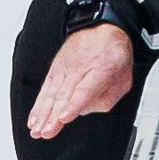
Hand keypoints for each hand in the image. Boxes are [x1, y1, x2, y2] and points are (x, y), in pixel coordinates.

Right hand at [27, 23, 133, 139]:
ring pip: (52, 93)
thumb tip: (87, 110)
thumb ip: (109, 97)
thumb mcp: (124, 78)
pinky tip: (34, 118)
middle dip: (53, 115)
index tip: (64, 118)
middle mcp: (80, 69)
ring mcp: (66, 69)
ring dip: (43, 113)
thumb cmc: (113, 53)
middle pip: (65, 94)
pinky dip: (38, 105)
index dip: (74, 105)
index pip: (86, 89)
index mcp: (103, 70)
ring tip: (37, 130)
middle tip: (46, 132)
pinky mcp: (56, 69)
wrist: (100, 28)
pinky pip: (46, 89)